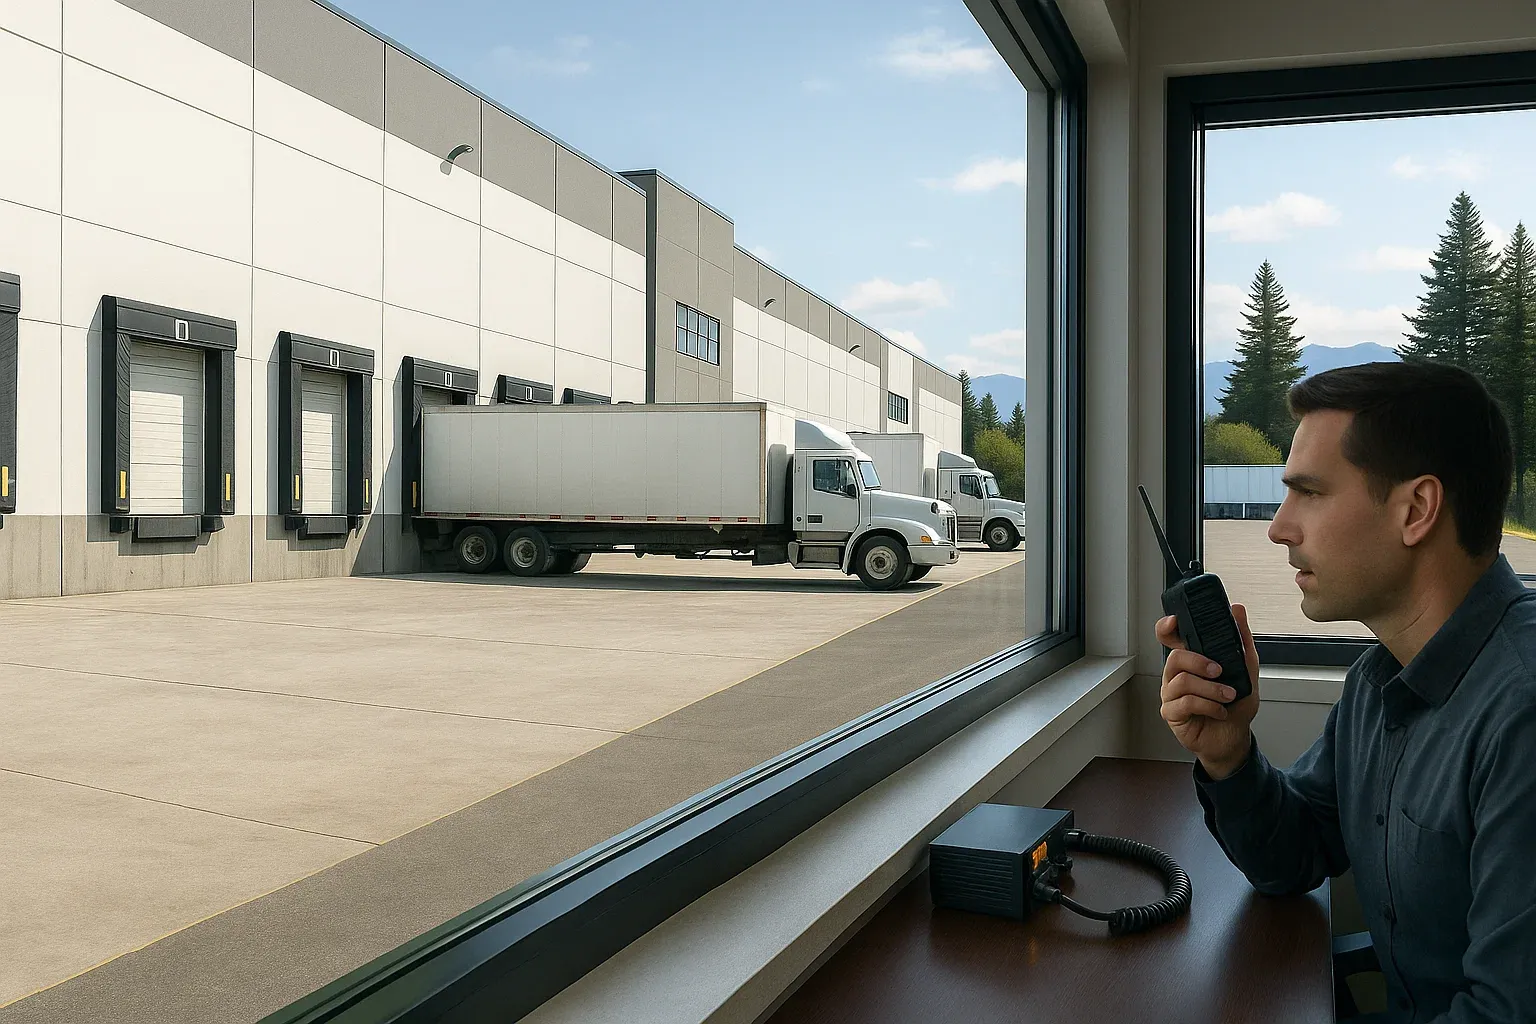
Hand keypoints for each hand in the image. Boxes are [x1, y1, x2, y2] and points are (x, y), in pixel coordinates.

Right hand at [1156, 603, 1260, 779]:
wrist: (1234, 738)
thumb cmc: (1235, 706)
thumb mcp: (1246, 670)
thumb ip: (1241, 640)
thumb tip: (1237, 610)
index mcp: (1191, 660)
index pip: (1169, 637)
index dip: (1167, 627)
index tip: (1175, 621)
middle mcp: (1177, 674)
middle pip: (1175, 657)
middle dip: (1199, 662)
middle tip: (1219, 671)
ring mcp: (1171, 694)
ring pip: (1182, 681)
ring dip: (1211, 689)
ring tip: (1228, 696)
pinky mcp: (1172, 713)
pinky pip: (1185, 703)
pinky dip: (1208, 706)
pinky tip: (1219, 711)